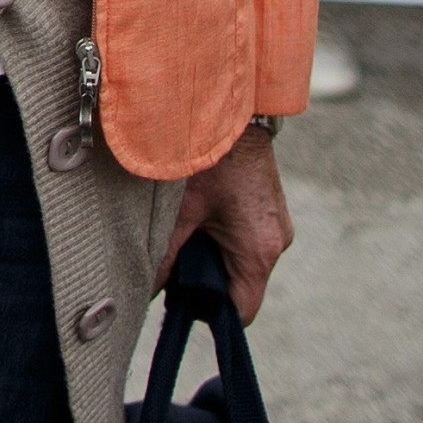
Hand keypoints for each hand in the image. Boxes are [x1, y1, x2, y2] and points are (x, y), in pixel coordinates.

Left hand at [163, 125, 295, 320]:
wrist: (232, 109)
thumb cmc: (209, 159)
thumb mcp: (180, 212)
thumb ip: (163, 257)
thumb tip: (145, 291)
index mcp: (259, 250)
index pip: (242, 311)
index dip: (210, 313)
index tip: (181, 301)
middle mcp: (277, 242)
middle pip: (241, 286)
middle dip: (207, 282)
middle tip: (173, 264)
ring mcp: (277, 225)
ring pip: (242, 263)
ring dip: (213, 258)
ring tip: (184, 236)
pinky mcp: (271, 210)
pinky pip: (247, 240)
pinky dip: (223, 239)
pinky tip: (200, 220)